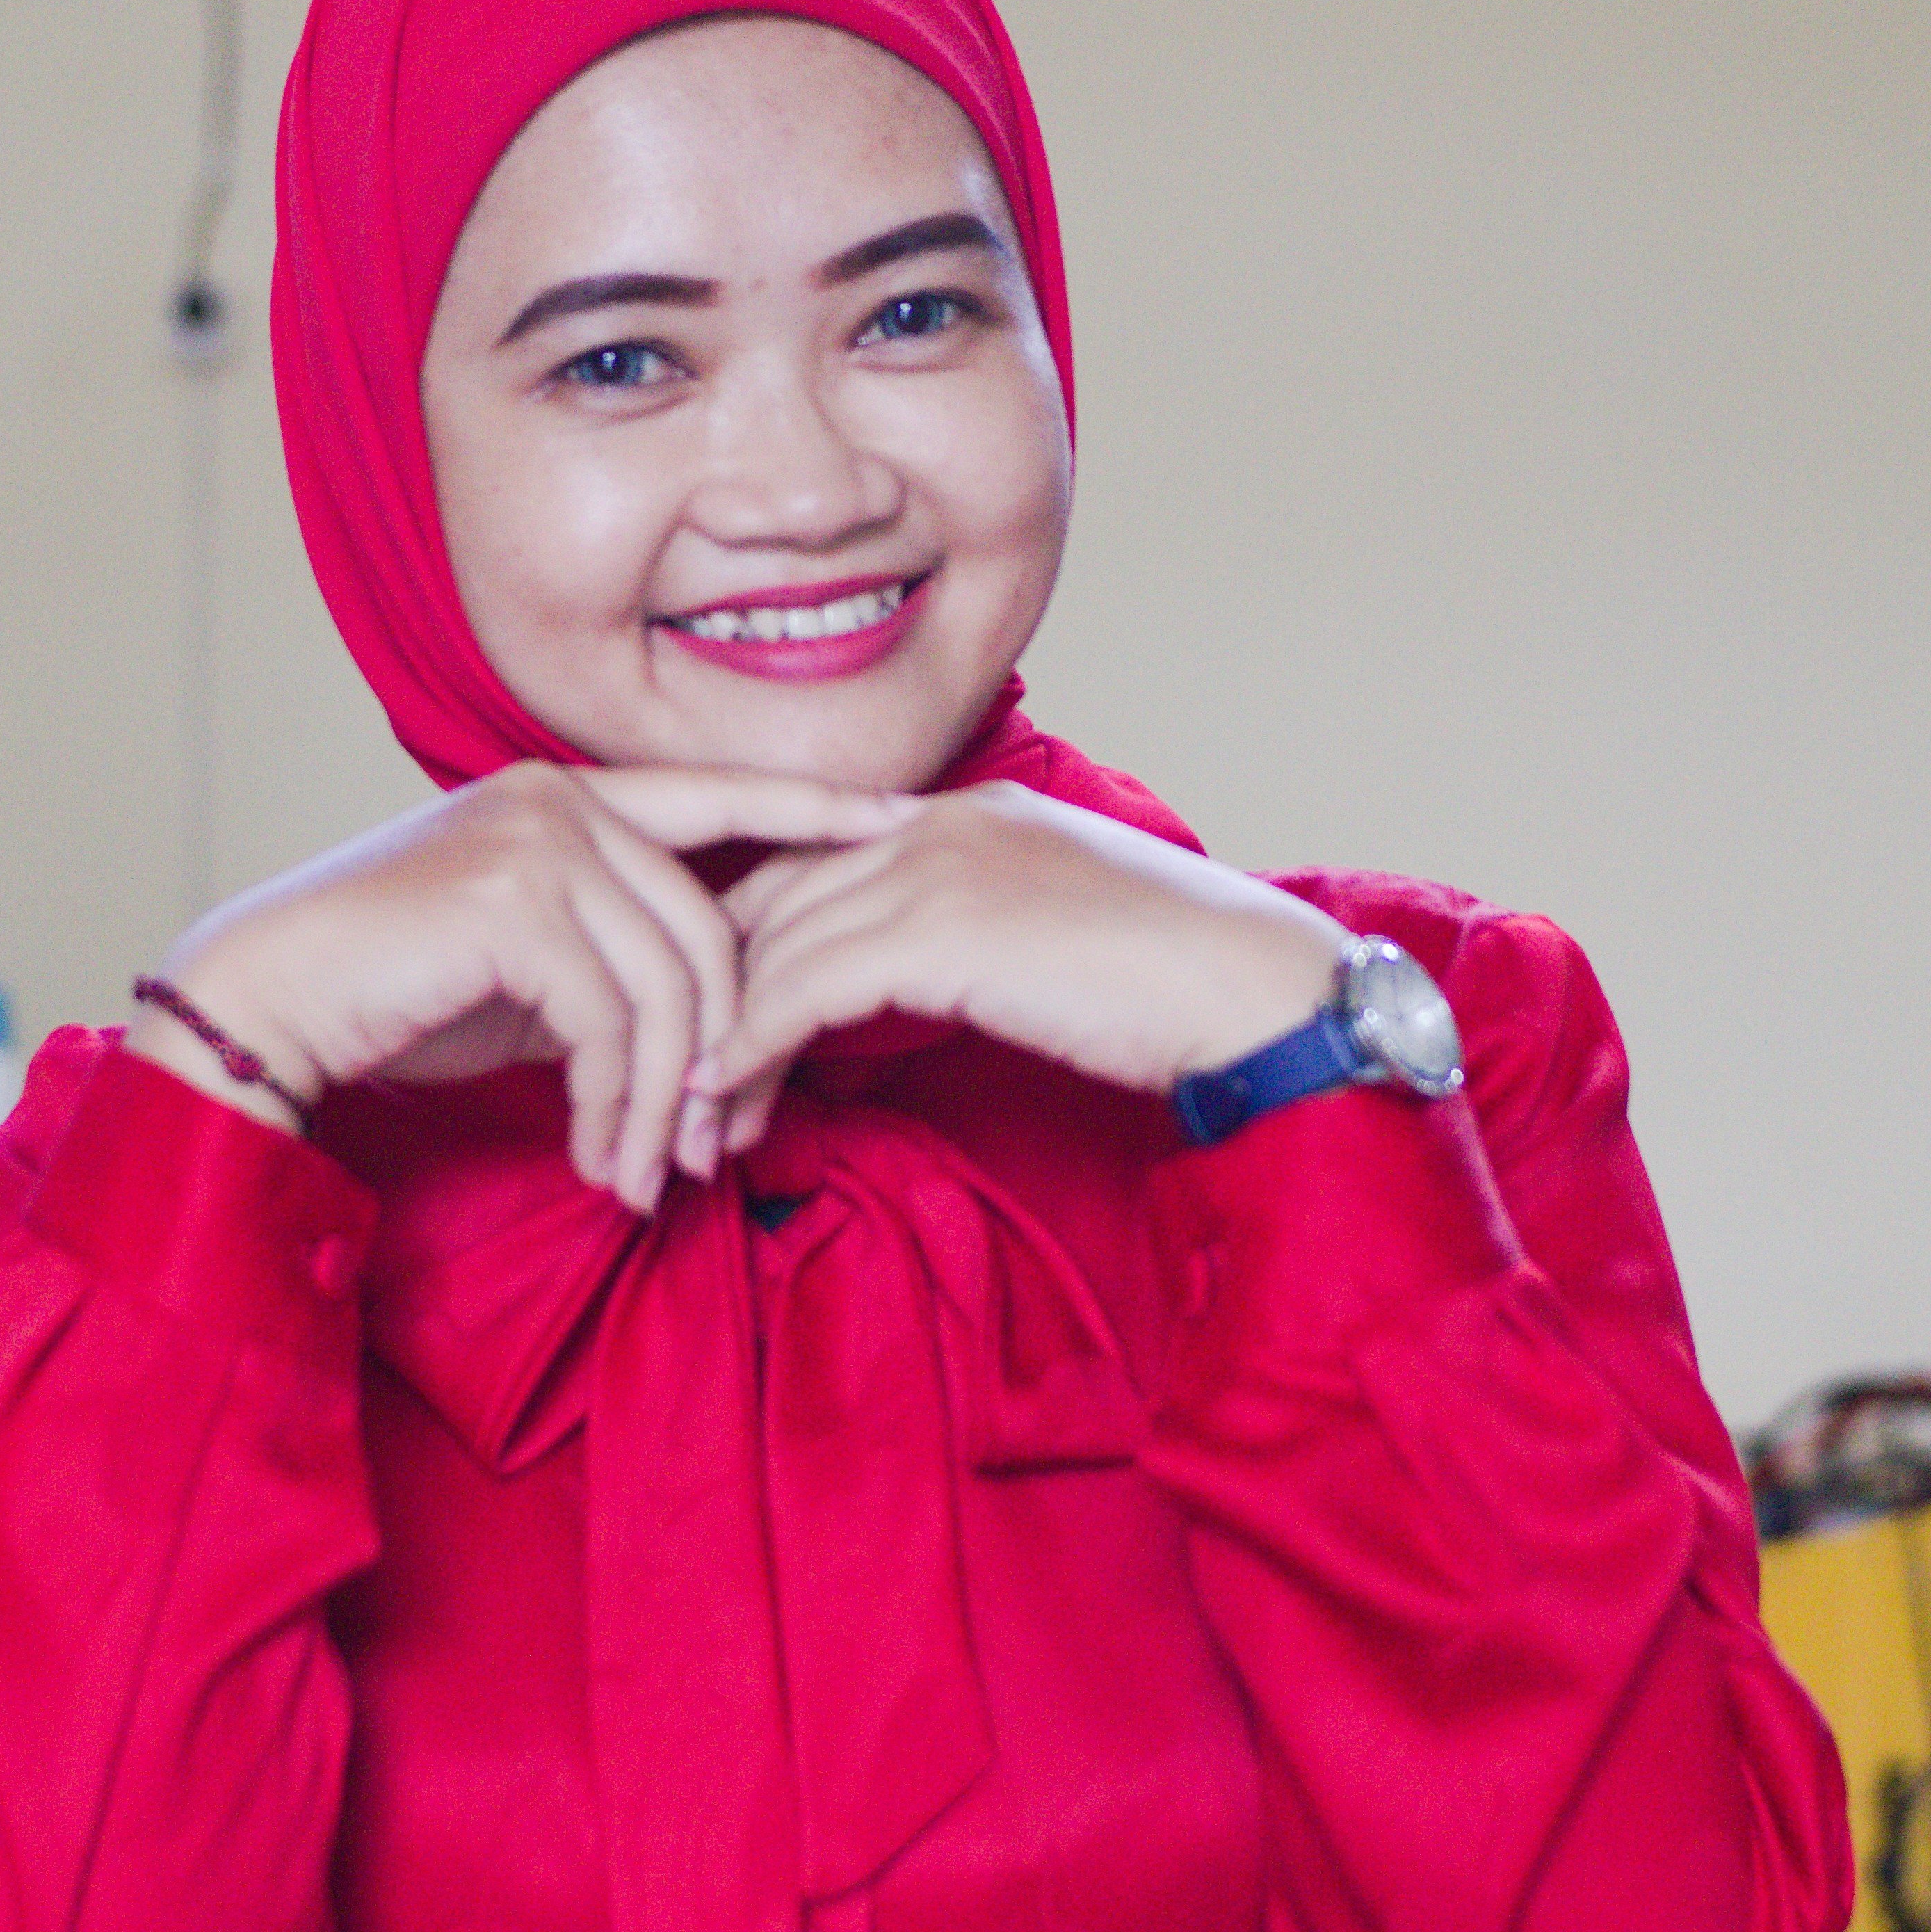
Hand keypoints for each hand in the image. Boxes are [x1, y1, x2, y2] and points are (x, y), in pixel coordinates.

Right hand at [133, 763, 914, 1209]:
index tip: (897, 823)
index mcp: (572, 795)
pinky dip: (614, 1106)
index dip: (810, 807)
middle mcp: (562, 800)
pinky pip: (612, 1021)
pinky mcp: (512, 903)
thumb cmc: (393, 989)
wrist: (269, 999)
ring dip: (665, 1101)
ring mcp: (536, 841)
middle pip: (709, 930)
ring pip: (671, 985)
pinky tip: (594, 1158)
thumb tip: (701, 1025)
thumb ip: (610, 960)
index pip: (717, 795)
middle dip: (723, 1052)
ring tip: (641, 1175)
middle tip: (703, 1153)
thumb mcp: (524, 964)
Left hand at [694, 783, 1348, 1151]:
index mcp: (958, 814)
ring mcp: (933, 869)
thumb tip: (894, 991)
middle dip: (714, 992)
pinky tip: (727, 1098)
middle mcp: (932, 824)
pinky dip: (751, 1047)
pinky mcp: (938, 932)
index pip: (809, 864)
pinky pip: (801, 990)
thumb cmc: (1168, 981)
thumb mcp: (1046, 930)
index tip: (720, 1026)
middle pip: (770, 898)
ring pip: (771, 948)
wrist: (1250, 985)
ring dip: (721, 1038)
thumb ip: (964, 935)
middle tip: (680, 1084)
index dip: (751, 947)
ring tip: (691, 1117)